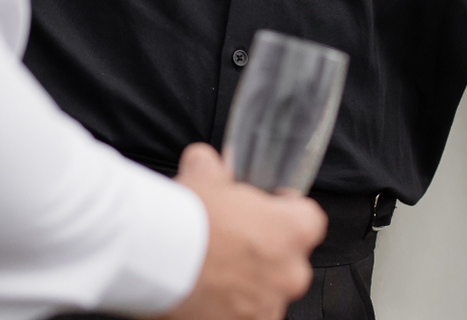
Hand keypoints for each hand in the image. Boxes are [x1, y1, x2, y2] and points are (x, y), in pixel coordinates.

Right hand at [165, 143, 324, 319]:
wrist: (156, 261)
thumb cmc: (186, 218)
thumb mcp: (202, 177)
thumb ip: (214, 167)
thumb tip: (208, 162)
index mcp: (291, 231)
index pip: (310, 219)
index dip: (289, 212)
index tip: (268, 211)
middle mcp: (289, 273)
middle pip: (289, 260)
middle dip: (266, 253)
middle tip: (233, 243)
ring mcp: (268, 306)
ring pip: (268, 293)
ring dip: (248, 285)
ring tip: (213, 273)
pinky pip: (248, 317)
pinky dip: (232, 309)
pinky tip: (208, 295)